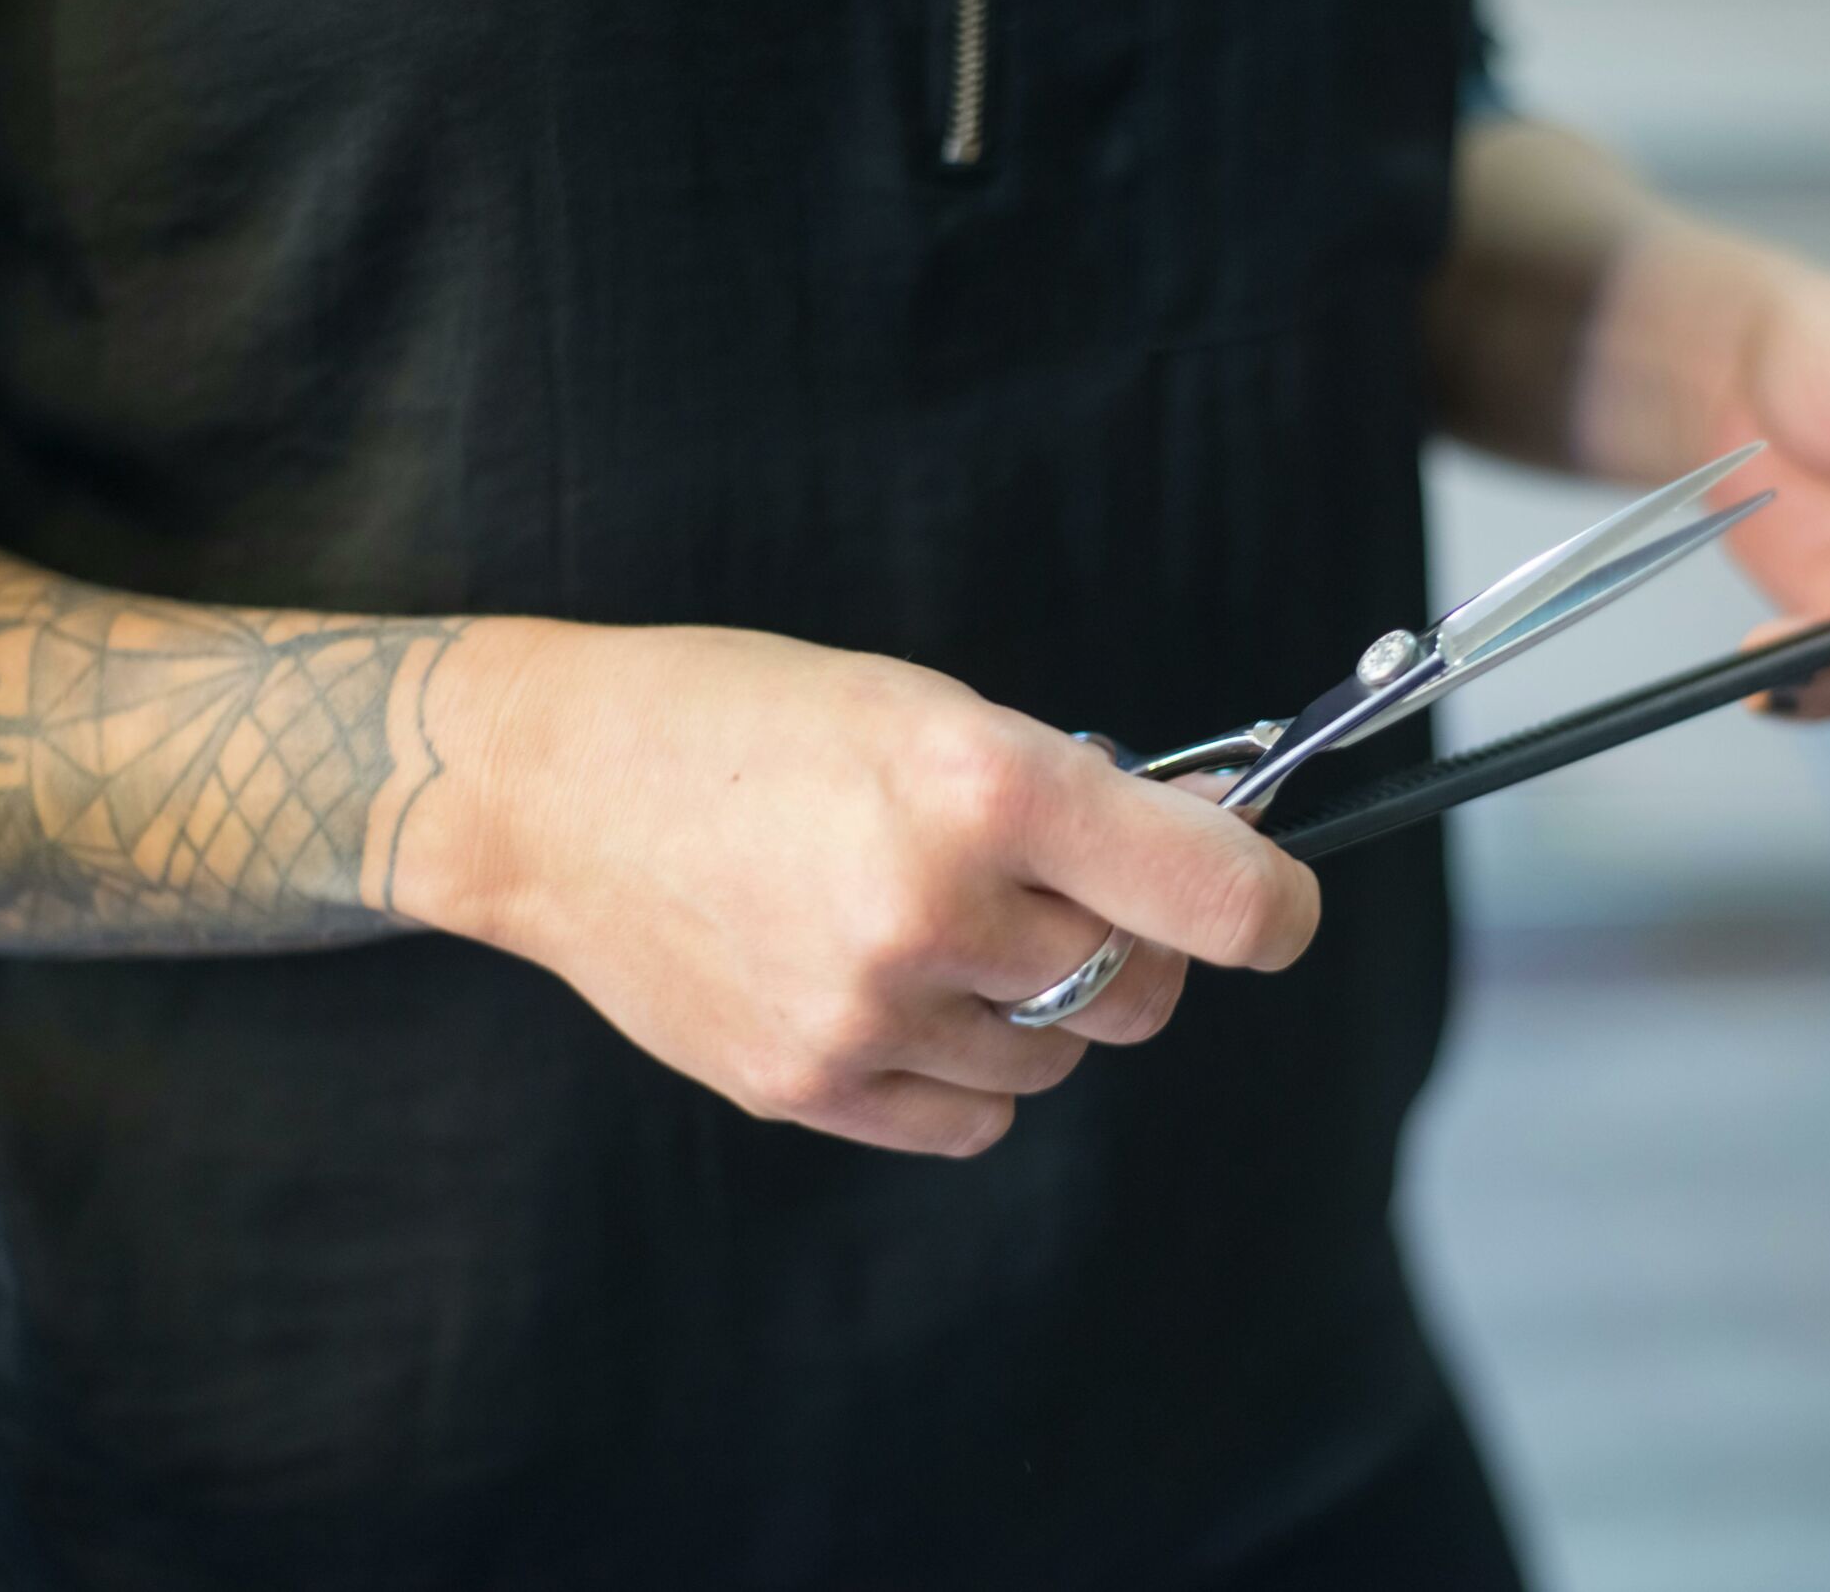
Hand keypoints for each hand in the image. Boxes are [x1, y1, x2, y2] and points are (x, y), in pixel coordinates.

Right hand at [400, 624, 1319, 1154]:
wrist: (551, 786)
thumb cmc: (749, 718)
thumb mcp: (929, 707)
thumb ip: (1071, 794)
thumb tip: (1211, 855)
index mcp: (986, 784)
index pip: (1217, 897)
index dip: (1274, 905)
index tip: (1277, 908)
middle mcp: (936, 907)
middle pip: (1141, 992)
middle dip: (1136, 948)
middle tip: (1068, 897)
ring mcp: (868, 1012)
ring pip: (1056, 1062)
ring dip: (1036, 1007)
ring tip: (940, 929)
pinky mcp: (808, 1086)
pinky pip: (971, 1122)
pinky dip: (968, 1071)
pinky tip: (899, 995)